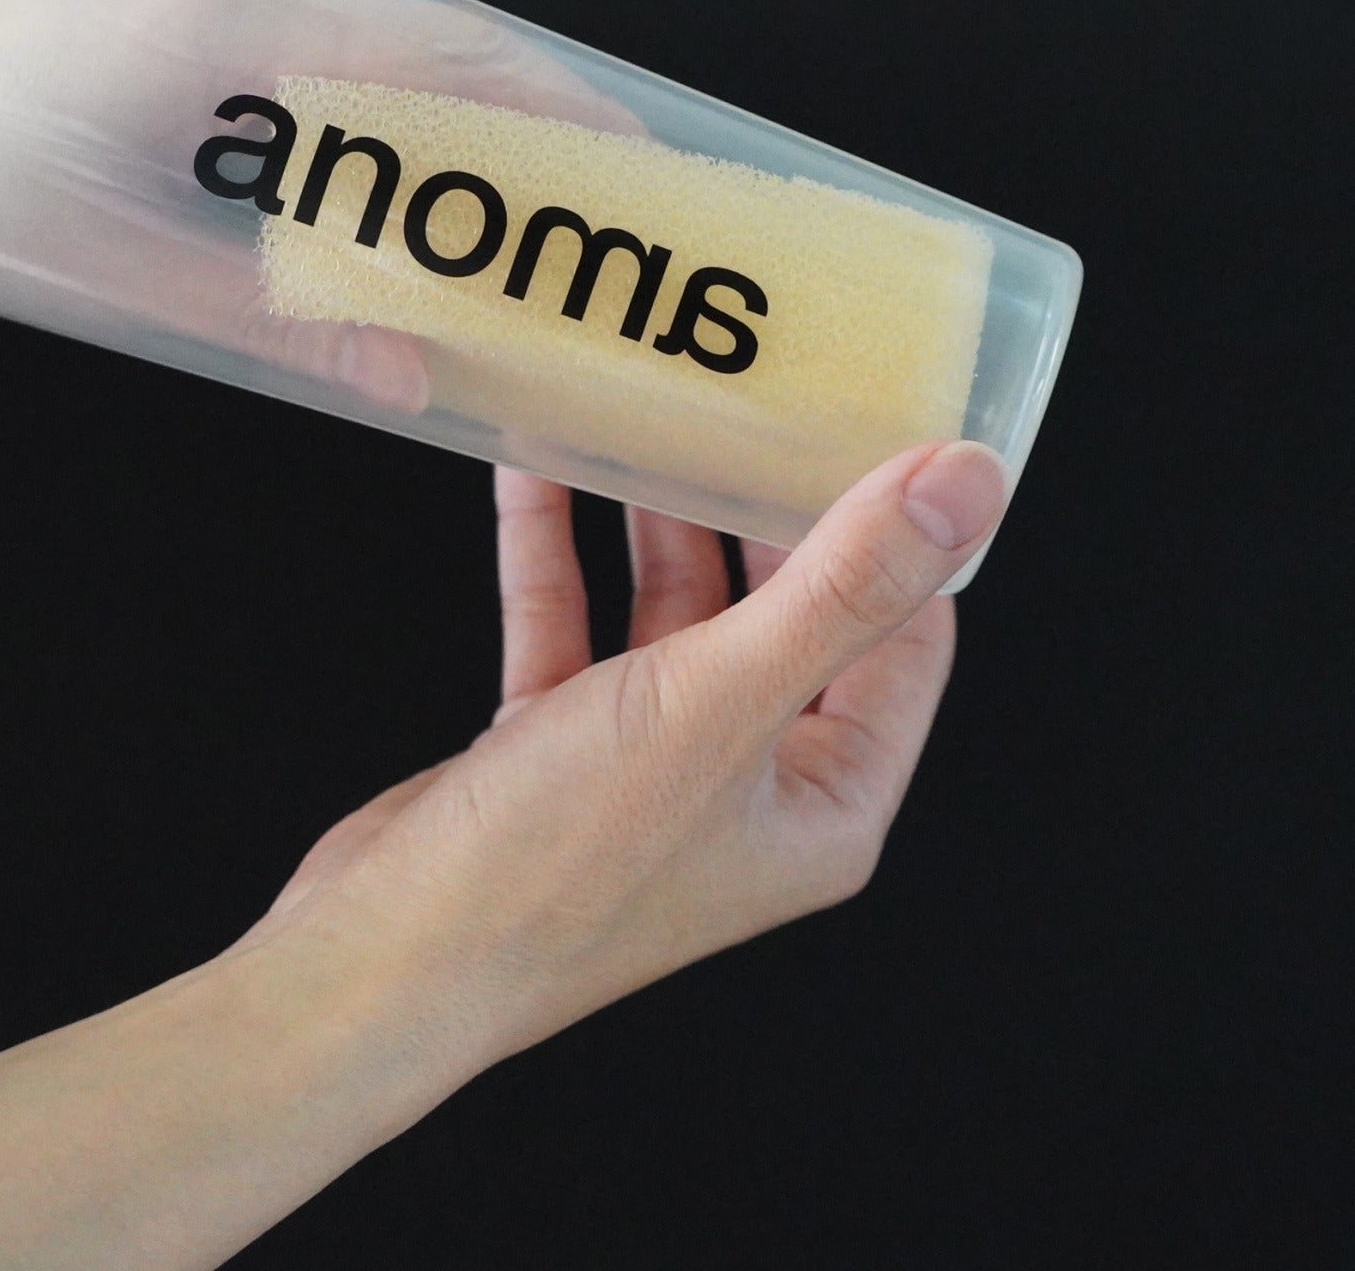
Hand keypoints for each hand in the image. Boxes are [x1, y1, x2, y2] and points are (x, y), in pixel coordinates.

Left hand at [0, 0, 638, 410]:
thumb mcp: (120, 262)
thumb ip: (278, 320)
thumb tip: (406, 373)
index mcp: (233, 24)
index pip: (440, 60)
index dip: (551, 111)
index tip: (631, 159)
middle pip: (435, 33)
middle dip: (533, 106)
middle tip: (608, 184)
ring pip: (390, 31)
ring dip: (468, 103)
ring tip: (533, 188)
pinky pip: (334, 34)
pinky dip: (397, 94)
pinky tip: (418, 162)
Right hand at [240, 437, 1004, 1066]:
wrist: (385, 952)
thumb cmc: (562, 860)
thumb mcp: (722, 701)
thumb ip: (846, 587)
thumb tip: (969, 484)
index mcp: (825, 797)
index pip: (902, 640)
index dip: (898, 534)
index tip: (875, 426)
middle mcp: (747, 785)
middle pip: (784, 614)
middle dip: (762, 510)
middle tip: (753, 403)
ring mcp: (648, 768)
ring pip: (670, 613)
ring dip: (654, 519)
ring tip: (646, 415)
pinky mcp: (555, 747)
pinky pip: (570, 624)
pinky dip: (556, 549)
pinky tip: (533, 467)